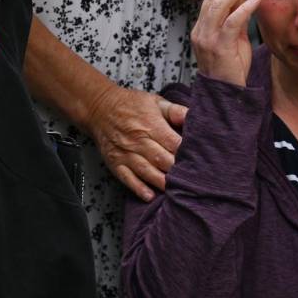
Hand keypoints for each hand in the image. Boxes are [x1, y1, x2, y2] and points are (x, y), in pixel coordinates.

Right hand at [85, 84, 187, 201]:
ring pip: (147, 172)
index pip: (174, 143)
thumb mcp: (155, 101)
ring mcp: (126, 153)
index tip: (198, 160)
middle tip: (192, 179)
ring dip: (162, 182)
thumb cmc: (130, 105)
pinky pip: (128, 179)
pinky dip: (139, 188)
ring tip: (175, 190)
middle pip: (163, 160)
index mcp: (151, 124)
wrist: (99, 108)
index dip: (187, 153)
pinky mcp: (116, 163)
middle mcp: (138, 140)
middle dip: (177, 170)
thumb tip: (192, 116)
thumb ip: (175, 110)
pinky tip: (150, 195)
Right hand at [191, 0, 259, 85]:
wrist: (226, 95)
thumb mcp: (235, 38)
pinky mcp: (219, 48)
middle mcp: (201, 31)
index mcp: (202, 27)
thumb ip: (237, 18)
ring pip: (218, 5)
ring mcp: (207, 39)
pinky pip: (231, 22)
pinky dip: (244, 8)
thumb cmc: (232, 67)